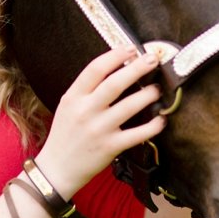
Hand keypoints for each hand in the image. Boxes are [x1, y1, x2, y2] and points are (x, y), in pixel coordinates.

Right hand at [34, 46, 165, 198]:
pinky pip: (137, 134)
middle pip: (115, 83)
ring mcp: (99, 129)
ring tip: (157, 89)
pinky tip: (161, 119)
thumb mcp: (68, 106)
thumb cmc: (65, 134)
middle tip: (152, 60)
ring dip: (148, 95)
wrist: (57, 169)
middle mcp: (86, 111)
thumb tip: (116, 68)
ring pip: (129, 106)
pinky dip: (153, 126)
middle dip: (137, 68)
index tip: (130, 49)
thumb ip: (87, 89)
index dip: (115, 56)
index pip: (95, 69)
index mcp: (73, 97)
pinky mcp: (110, 147)